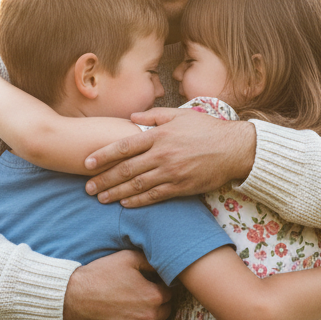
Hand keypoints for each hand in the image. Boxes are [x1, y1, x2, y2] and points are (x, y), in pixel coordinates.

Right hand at [63, 250, 172, 319]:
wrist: (75, 296)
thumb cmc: (101, 275)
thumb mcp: (128, 258)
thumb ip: (151, 261)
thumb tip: (165, 266)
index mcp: (153, 295)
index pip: (170, 293)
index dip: (163, 287)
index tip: (155, 285)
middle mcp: (150, 316)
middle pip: (167, 311)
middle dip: (161, 303)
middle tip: (150, 297)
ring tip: (148, 313)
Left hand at [83, 108, 256, 206]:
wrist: (233, 149)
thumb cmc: (207, 129)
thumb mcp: (180, 115)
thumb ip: (154, 115)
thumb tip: (132, 116)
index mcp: (159, 135)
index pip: (123, 146)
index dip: (103, 156)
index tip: (87, 163)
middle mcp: (162, 154)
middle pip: (125, 169)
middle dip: (104, 179)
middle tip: (87, 187)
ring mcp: (171, 173)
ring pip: (136, 185)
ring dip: (116, 193)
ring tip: (100, 198)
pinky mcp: (181, 187)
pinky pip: (154, 196)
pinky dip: (137, 201)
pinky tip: (125, 204)